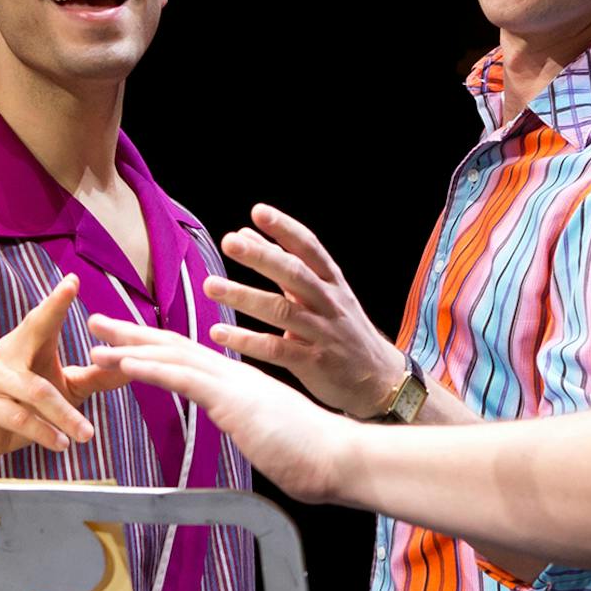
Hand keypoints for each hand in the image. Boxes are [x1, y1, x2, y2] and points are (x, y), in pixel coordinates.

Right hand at [0, 276, 124, 476]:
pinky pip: (17, 416)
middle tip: (69, 290)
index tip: (73, 280)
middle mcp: (5, 355)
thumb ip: (95, 377)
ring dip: (65, 414)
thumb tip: (132, 365)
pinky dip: (43, 431)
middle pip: (32, 330)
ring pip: (36, 390)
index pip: (43, 319)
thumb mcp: (65, 391)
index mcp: (25, 346)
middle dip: (51, 310)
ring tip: (86, 434)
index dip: (57, 300)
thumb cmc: (24, 409)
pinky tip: (61, 443)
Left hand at [86, 317, 347, 504]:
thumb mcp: (270, 435)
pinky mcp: (233, 400)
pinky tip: (123, 363)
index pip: (189, 358)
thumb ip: (253, 428)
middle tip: (97, 321)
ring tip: (96, 339)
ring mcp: (234, 384)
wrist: (341, 458)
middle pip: (174, 345)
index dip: (154, 346)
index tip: (126, 341)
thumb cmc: (313, 455)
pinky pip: (183, 378)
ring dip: (129, 346)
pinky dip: (149, 367)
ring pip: (172, 355)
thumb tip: (248, 433)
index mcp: (240, 383)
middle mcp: (234, 375)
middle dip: (132, 333)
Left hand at [206, 204, 407, 417]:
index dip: (285, 229)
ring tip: (211, 286)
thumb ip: (283, 264)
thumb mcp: (321, 293)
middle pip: (294, 274)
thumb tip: (246, 233)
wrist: (379, 379)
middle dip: (262, 257)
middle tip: (230, 242)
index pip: (309, 248)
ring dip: (244, 296)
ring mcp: (322, 332)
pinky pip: (276, 349)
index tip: (259, 212)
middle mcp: (328, 302)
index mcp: (331, 282)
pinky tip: (219, 333)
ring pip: (281, 310)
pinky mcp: (313, 362)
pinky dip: (247, 341)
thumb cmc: (342, 330)